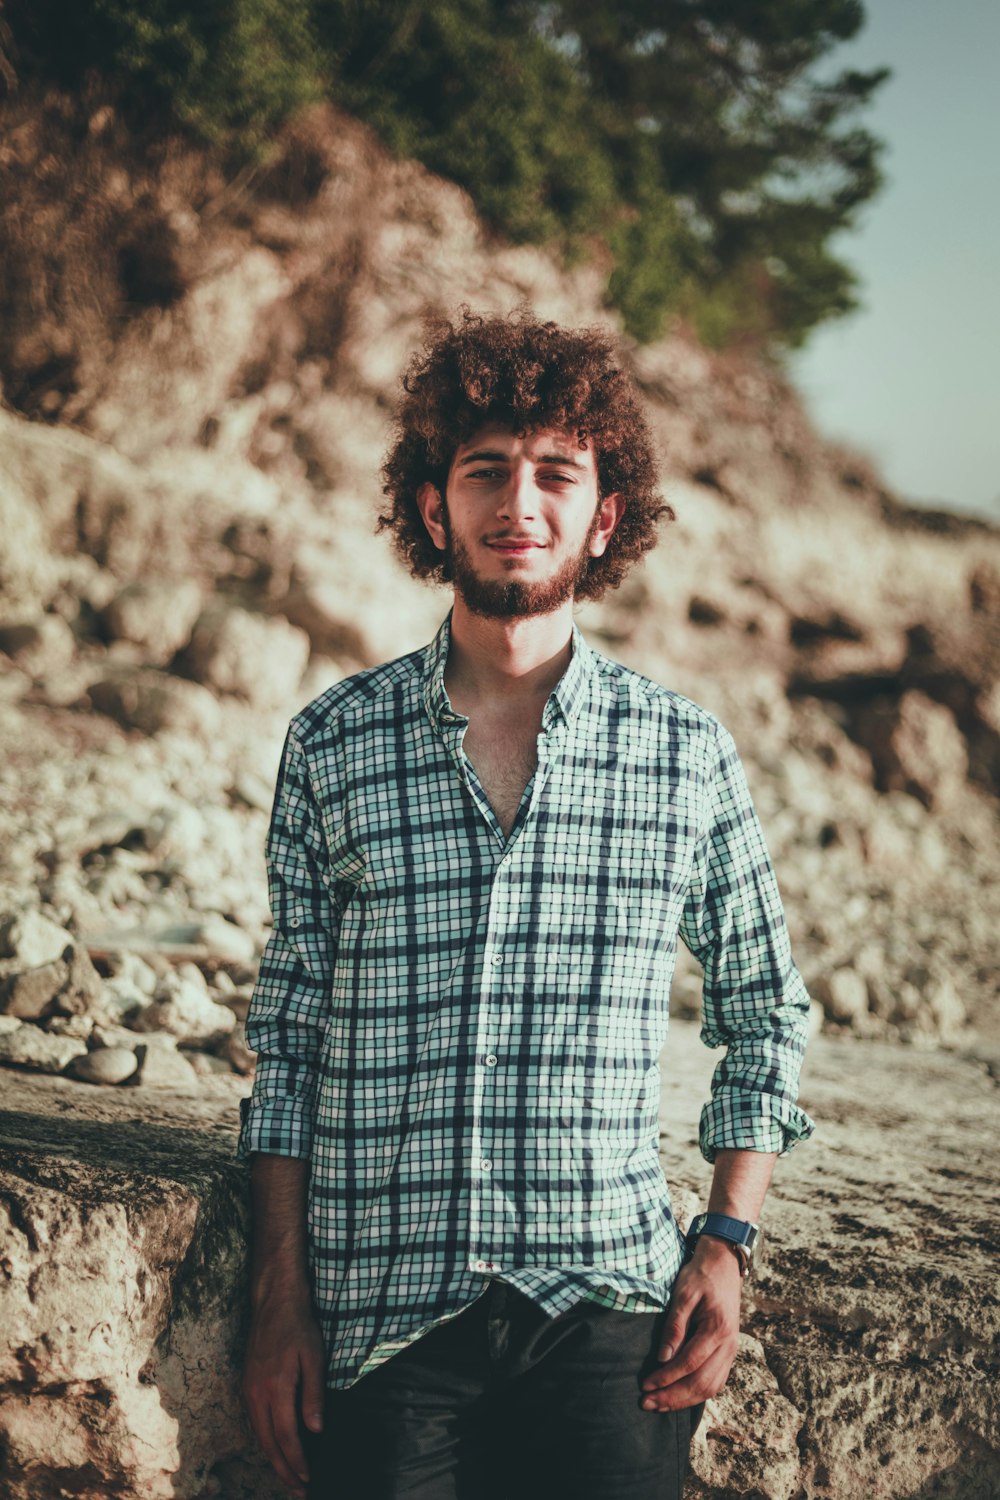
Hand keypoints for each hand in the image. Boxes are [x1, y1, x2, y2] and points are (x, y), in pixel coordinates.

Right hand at [241, 1292, 326, 1497]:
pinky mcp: (246, 1385)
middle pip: (268, 1443)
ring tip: (289, 1476)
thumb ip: (314, 1394)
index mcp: (276, 1387)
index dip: (297, 1461)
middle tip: (299, 1489)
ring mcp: (248, 1389)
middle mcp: (256, 1393)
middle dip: (283, 1470)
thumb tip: (316, 1430)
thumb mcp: (314, 1356)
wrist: (274, 1301)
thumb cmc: (299, 1326)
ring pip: (258, 1435)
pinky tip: (277, 1448)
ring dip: (273, 1459)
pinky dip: (265, 1441)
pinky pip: (254, 1422)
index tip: (308, 1479)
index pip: (286, 1436)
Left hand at [640, 1236, 742, 1410]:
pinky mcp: (728, 1353)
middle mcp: (729, 1345)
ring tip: (659, 1405)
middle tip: (647, 1403)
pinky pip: (715, 1381)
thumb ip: (674, 1326)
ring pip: (710, 1388)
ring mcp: (731, 1351)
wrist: (724, 1265)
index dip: (666, 1378)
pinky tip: (678, 1397)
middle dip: (672, 1397)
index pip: (690, 1363)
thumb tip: (662, 1358)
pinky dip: (696, 1394)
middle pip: (701, 1383)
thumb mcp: (683, 1293)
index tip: (646, 1385)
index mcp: (718, 1329)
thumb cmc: (701, 1275)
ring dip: (683, 1400)